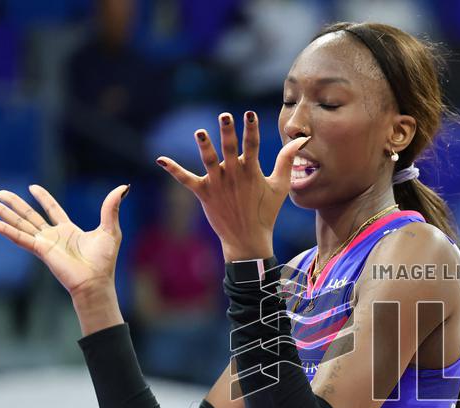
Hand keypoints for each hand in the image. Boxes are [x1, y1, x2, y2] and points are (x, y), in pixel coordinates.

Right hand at [0, 184, 129, 298]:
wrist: (95, 281)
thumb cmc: (104, 261)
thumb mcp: (110, 229)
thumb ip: (111, 207)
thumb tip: (123, 187)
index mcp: (69, 231)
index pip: (52, 210)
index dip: (43, 198)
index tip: (32, 187)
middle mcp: (54, 236)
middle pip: (29, 215)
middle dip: (14, 204)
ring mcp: (44, 243)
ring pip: (20, 224)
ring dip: (3, 213)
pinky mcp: (39, 250)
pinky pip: (18, 237)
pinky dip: (3, 229)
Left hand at [155, 111, 309, 260]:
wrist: (248, 240)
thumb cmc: (266, 212)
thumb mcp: (280, 186)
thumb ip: (286, 161)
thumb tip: (299, 140)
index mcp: (252, 172)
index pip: (252, 146)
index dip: (251, 129)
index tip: (249, 114)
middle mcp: (234, 175)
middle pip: (230, 149)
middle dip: (228, 132)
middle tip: (225, 116)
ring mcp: (218, 184)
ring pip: (209, 161)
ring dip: (204, 146)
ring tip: (200, 132)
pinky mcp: (204, 193)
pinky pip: (186, 180)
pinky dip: (174, 170)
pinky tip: (160, 159)